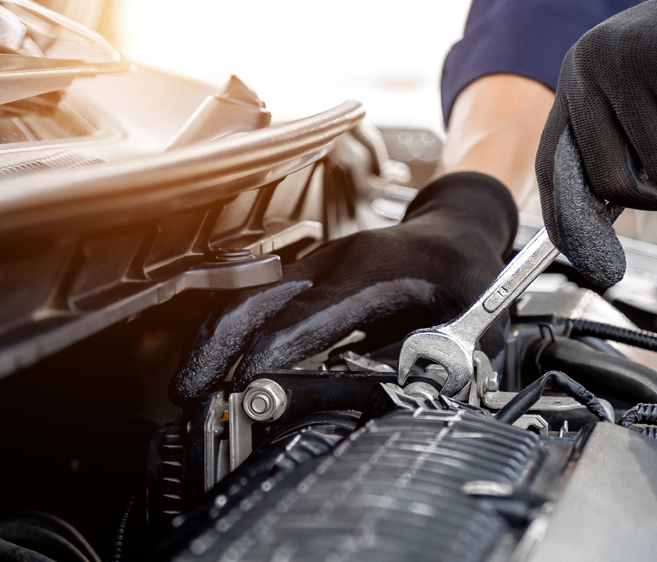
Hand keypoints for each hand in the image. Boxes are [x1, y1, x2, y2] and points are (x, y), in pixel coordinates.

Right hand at [171, 172, 518, 403]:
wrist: (457, 231)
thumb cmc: (464, 276)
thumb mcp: (468, 322)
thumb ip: (433, 361)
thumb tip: (397, 395)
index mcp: (373, 273)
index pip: (306, 317)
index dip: (270, 356)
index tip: (246, 391)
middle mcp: (334, 263)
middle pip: (255, 298)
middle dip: (216, 347)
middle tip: (188, 394)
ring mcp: (315, 264)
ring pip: (246, 297)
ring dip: (214, 341)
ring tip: (189, 386)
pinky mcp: (307, 275)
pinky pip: (257, 299)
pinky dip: (230, 331)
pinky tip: (218, 364)